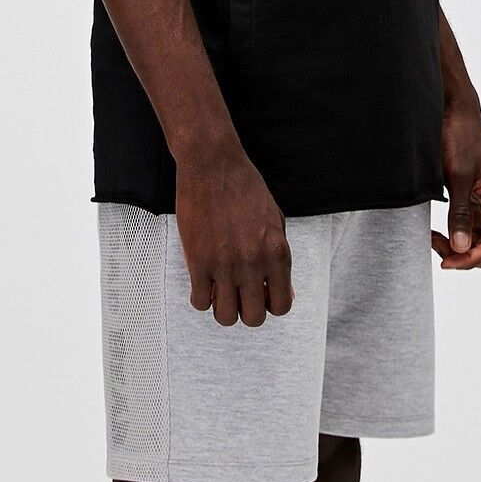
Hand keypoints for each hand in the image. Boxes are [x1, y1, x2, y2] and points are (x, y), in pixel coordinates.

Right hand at [175, 143, 294, 325]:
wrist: (212, 163)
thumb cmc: (244, 186)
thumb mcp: (275, 219)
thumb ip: (279, 257)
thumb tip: (283, 291)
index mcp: (277, 251)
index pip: (282, 306)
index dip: (272, 304)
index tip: (262, 294)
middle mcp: (253, 262)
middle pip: (254, 318)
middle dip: (248, 310)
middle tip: (241, 293)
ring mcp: (224, 264)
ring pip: (226, 317)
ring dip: (224, 308)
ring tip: (222, 291)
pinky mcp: (198, 261)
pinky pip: (200, 302)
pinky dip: (202, 298)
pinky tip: (204, 282)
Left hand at [432, 99, 480, 269]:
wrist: (455, 111)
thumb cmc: (460, 138)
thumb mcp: (457, 177)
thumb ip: (460, 214)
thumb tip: (461, 248)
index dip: (471, 259)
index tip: (446, 262)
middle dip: (464, 254)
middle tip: (437, 246)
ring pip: (475, 239)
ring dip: (457, 245)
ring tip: (433, 237)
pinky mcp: (471, 197)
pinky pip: (466, 225)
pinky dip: (453, 233)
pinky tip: (436, 230)